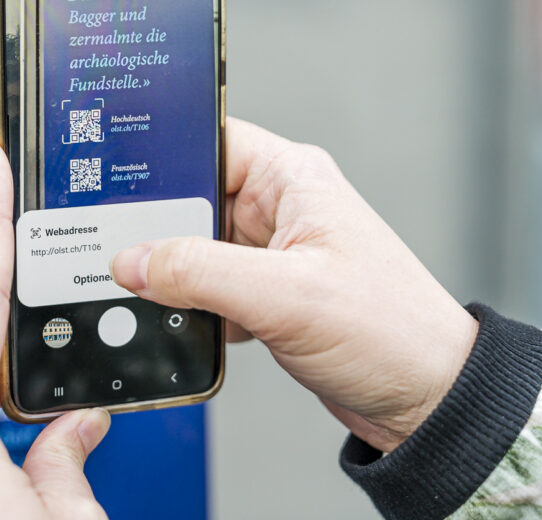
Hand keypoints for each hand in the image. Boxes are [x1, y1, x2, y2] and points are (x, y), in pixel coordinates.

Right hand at [110, 118, 477, 452]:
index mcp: (293, 179)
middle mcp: (282, 208)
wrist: (427, 401)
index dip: (162, 155)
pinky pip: (208, 288)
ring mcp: (273, 254)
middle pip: (192, 198)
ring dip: (174, 274)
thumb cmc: (393, 332)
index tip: (114, 177)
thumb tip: (134, 260)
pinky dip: (191, 307)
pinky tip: (186, 324)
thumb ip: (201, 272)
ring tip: (152, 292)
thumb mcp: (286, 296)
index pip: (210, 140)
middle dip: (157, 227)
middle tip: (118, 249)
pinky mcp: (268, 296)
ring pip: (195, 248)